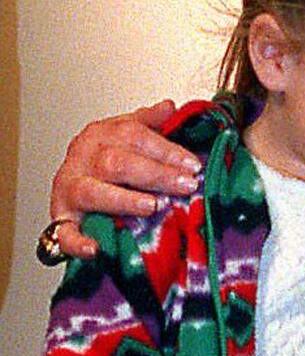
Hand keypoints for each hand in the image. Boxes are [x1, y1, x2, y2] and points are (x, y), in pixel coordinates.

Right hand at [50, 101, 201, 258]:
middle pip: (116, 162)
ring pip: (92, 192)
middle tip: (185, 185)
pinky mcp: (60, 219)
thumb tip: (169, 106)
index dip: (165, 150)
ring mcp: (68, 190)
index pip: (133, 136)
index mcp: (98, 136)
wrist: (69, 189)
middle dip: (155, 174)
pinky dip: (77, 242)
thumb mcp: (123, 136)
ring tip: (153, 206)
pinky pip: (63, 233)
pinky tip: (95, 249)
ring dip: (124, 200)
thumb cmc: (102, 162)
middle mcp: (81, 160)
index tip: (193, 165)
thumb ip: (146, 123)